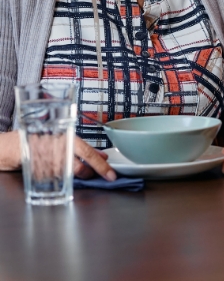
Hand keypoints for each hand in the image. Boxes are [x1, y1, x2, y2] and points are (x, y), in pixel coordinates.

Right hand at [0, 131, 115, 180]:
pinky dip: (59, 177)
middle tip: (90, 174)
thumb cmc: (45, 140)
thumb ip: (86, 149)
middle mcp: (59, 150)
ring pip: (67, 175)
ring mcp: (49, 162)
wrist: (17, 145)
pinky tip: (55, 170)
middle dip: (87, 174)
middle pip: (78, 168)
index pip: (89, 154)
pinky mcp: (39, 173)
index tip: (111, 175)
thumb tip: (103, 156)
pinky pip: (55, 179)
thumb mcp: (67, 139)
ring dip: (71, 175)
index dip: (102, 166)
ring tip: (68, 168)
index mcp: (68, 139)